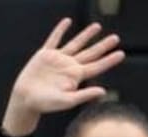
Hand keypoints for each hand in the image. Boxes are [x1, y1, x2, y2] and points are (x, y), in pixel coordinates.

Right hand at [1, 18, 124, 136]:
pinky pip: (54, 39)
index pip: (96, 66)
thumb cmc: (46, 104)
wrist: (26, 99)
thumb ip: (84, 95)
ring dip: (86, 35)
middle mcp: (69, 66)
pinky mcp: (45, 55)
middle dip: (103, 46)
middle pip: (90, 53)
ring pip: (75, 44)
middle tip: (116, 38)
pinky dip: (60, 30)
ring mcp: (58, 59)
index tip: (121, 53)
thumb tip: (103, 91)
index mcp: (76, 77)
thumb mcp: (66, 101)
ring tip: (97, 27)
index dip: (109, 60)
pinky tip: (67, 22)